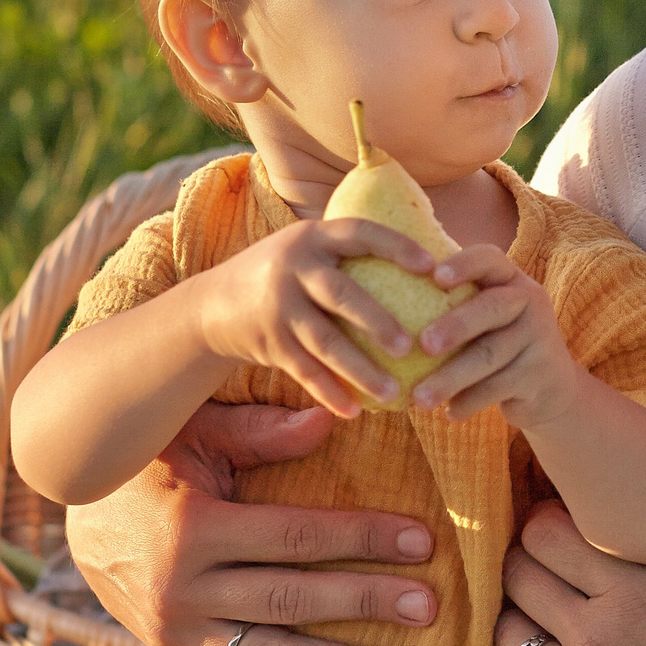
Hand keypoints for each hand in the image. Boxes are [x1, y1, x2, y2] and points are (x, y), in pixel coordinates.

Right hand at [62, 399, 438, 645]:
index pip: (296, 538)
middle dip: (365, 602)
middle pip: (292, 599)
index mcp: (194, 527)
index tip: (421, 542)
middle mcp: (184, 589)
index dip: (360, 538)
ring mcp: (179, 631)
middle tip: (430, 607)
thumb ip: (262, 430)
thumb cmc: (148, 451)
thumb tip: (332, 414)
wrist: (72, 500)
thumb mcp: (196, 428)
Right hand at [193, 218, 432, 417]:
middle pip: (342, 295)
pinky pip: (304, 371)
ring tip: (393, 393)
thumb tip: (425, 260)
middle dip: (378, 322)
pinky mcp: (268, 341)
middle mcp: (293, 268)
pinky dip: (329, 393)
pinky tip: (354, 411)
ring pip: (325, 343)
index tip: (432, 266)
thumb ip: (347, 251)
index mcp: (313, 238)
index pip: (359, 233)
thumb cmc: (284, 275)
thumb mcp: (306, 249)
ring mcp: (278, 306)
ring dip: (360, 371)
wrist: (213, 304)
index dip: (396, 246)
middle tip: (411, 346)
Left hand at [410, 246, 584, 425]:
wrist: (550, 388)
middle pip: (492, 308)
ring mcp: (540, 338)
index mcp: (509, 279)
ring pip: (490, 355)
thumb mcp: (483, 319)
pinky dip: (469, 401)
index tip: (435, 276)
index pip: (489, 259)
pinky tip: (449, 413)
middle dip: (456, 325)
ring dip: (451, 378)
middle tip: (423, 344)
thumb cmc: (496, 344)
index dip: (464, 264)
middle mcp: (529, 301)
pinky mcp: (542, 374)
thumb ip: (451, 307)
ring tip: (419, 398)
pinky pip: (499, 387)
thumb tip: (378, 311)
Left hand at [482, 504, 645, 645]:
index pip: (548, 535)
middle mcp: (596, 634)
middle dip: (520, 571)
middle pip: (518, 575)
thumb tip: (587, 556)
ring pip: (504, 631)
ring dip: (515, 626)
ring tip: (534, 635)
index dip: (538, 532)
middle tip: (532, 582)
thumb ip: (637, 584)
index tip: (545, 541)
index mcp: (638, 595)